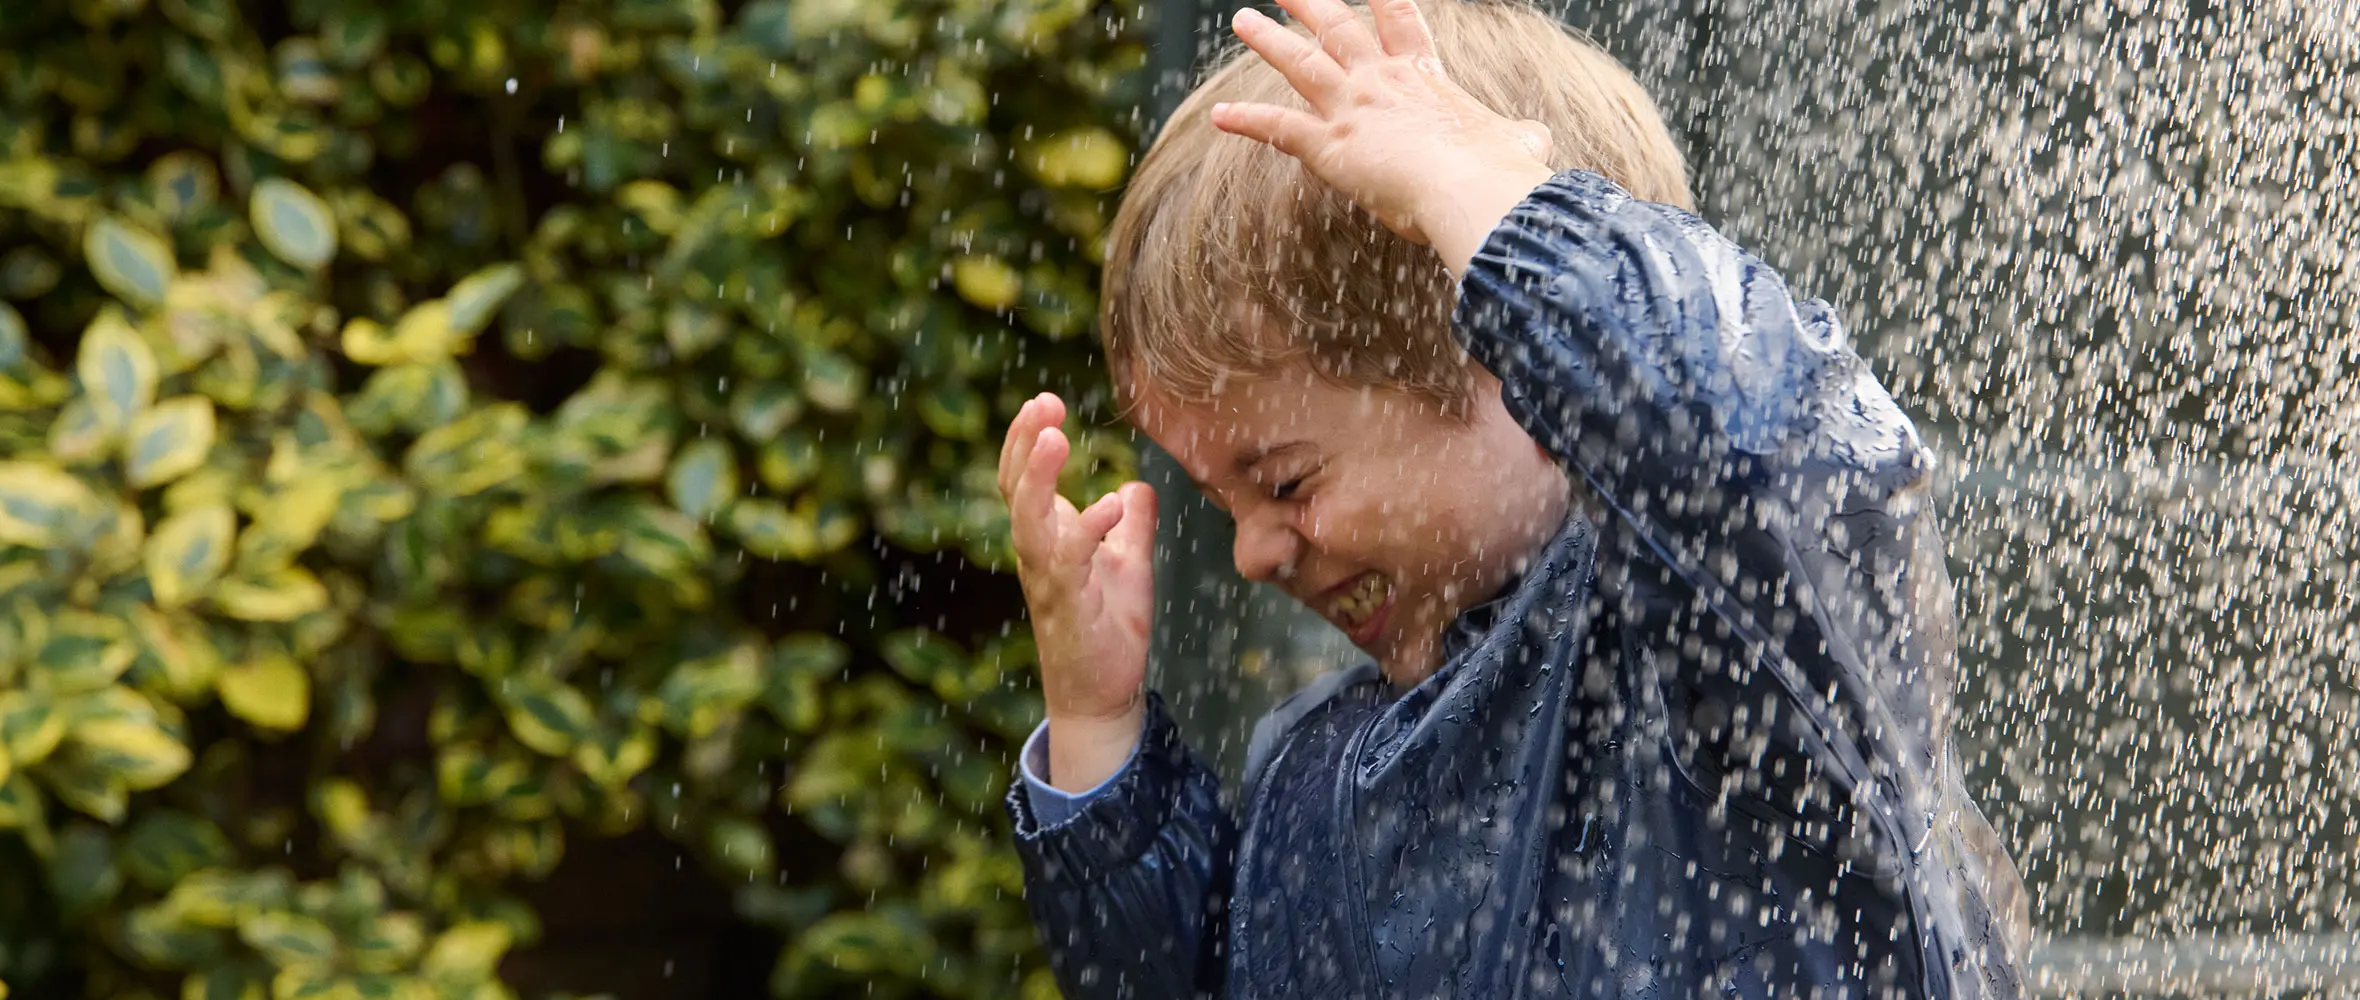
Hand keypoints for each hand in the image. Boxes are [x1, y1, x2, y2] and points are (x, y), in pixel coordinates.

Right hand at [997, 392, 1156, 792]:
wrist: (1103, 695)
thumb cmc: (1109, 630)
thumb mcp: (1129, 566)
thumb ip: (1132, 527)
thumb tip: (1138, 485)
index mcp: (1048, 538)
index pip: (1023, 479)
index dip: (1027, 439)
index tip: (1044, 400)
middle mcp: (1038, 554)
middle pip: (1015, 489)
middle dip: (1023, 444)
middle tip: (1042, 403)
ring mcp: (1048, 580)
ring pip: (1028, 521)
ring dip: (1037, 478)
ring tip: (1054, 437)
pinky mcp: (1068, 607)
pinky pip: (1070, 562)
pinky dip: (1088, 531)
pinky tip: (1112, 504)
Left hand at [1210, 0, 1558, 278]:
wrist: (1472, 189)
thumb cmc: (1499, 171)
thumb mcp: (1519, 143)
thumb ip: (1520, 135)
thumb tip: (1534, 139)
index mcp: (1426, 76)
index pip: (1400, 18)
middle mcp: (1382, 80)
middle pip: (1339, 26)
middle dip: (1310, 2)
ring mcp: (1352, 107)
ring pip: (1299, 62)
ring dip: (1268, 40)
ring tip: (1242, 19)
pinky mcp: (1328, 144)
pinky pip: (1277, 127)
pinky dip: (1246, 120)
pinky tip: (1220, 116)